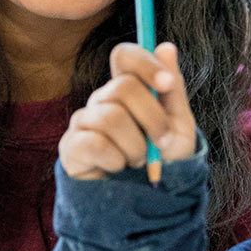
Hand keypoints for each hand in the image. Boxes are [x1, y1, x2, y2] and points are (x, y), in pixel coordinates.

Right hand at [59, 42, 197, 179]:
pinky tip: (117, 169)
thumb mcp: (179, 126)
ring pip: (112, 117)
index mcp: (128, 90)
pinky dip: (116, 160)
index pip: (124, 56)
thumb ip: (172, 90)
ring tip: (138, 161)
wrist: (147, 203)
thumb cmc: (163, 163)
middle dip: (152, 118)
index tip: (166, 85)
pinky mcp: (71, 148)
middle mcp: (102, 100)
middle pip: (123, 87)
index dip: (145, 64)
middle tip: (161, 142)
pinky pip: (95, 143)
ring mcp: (83, 122)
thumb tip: (166, 47)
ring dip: (136, 146)